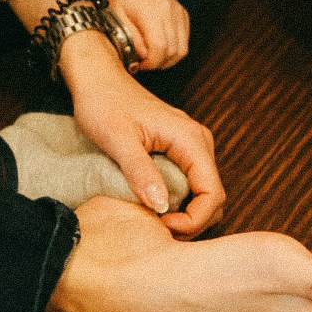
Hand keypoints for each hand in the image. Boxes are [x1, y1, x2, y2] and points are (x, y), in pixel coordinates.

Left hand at [58, 31, 223, 237]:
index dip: (194, 219)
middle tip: (159, 233)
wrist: (98, 79)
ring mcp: (190, 145)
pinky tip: (156, 208)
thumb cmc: (104, 103)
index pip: (212, 192)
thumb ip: (140, 171)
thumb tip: (162, 206)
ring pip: (203, 191)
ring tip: (156, 223)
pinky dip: (180, 201)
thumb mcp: (117, 140)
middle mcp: (198, 141)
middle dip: (193, 221)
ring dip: (187, 213)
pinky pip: (191, 182)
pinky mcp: (179, 149)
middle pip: (213, 195)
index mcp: (189, 138)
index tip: (163, 227)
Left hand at [101, 0, 189, 69]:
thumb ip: (131, 38)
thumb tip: (144, 56)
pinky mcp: (183, 14)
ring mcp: (179, 12)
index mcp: (152, 12)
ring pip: (182, 49)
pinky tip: (161, 47)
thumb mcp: (117, 18)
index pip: (160, 46)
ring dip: (169, 59)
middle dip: (159, 63)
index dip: (151, 62)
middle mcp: (170, 11)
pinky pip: (185, 40)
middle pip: (173, 50)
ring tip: (153, 57)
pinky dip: (175, 49)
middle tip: (146, 63)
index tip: (141, 64)